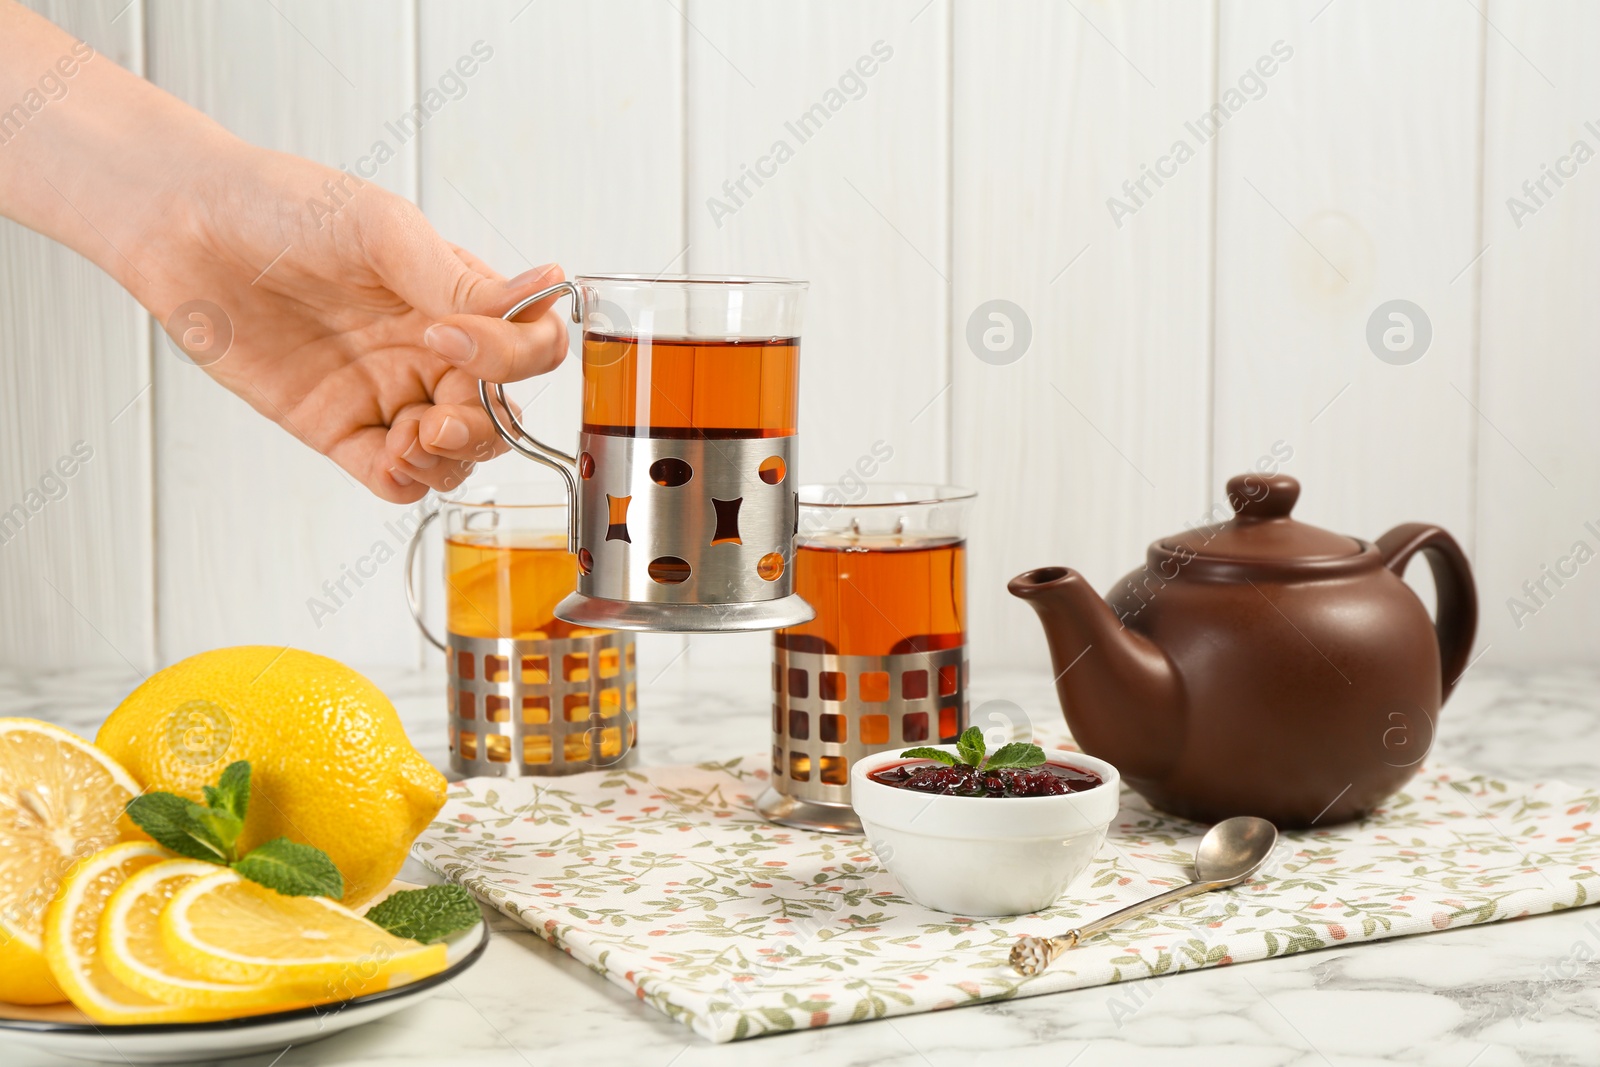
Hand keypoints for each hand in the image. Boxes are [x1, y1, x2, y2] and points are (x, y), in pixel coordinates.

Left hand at [139, 145, 567, 502]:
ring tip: (412, 437)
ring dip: (451, 460)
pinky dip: (406, 479)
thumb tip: (541, 292)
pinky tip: (387, 454)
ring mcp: (388, 393)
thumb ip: (456, 281)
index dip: (511, 358)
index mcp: (457, 299)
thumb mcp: (380, 228)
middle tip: (440, 416)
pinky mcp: (340, 429)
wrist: (185, 227)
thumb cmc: (279, 206)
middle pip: (501, 414)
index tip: (453, 338)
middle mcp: (432, 350)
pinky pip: (394, 478)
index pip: (530, 347)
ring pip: (457, 456)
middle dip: (485, 427)